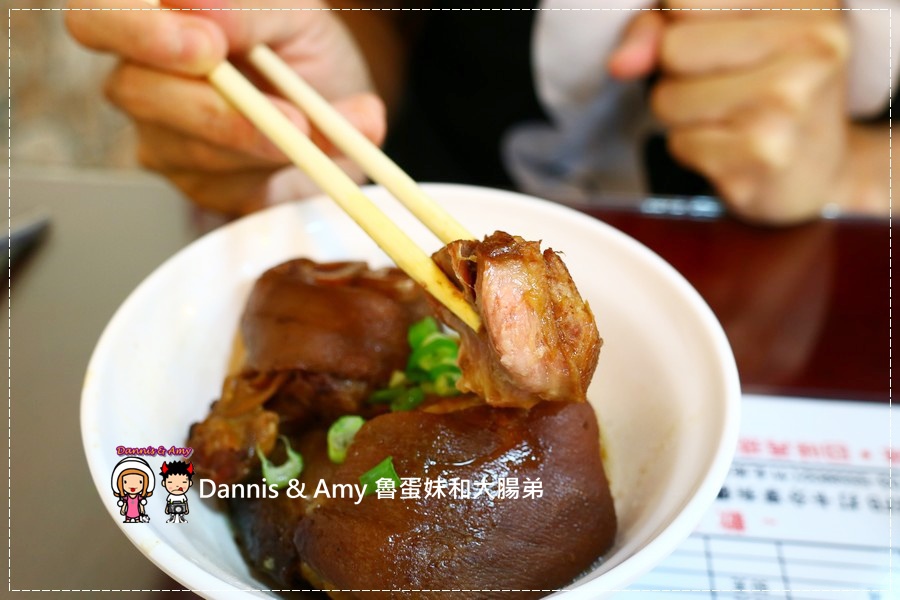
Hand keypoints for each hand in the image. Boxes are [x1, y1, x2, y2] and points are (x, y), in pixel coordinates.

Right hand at [66, 0, 384, 214]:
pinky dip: (273, 167)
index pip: (96, 16)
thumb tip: (198, 4)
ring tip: (310, 126)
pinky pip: (221, 184)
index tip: (207, 46)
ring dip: (259, 140)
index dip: (138, 31)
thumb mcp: (296, 18)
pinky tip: (307, 151)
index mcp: (156, 21)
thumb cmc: (303, 54)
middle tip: (279, 117)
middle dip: (206, 107)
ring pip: (187, 148)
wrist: (341, 119)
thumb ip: (249, 10)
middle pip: (129, 91)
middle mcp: (143, 75)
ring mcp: (161, 133)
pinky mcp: (192, 182)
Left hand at [610, 2, 852, 223]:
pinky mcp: (765, 152)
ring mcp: (791, 99)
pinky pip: (680, 143)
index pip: (685, 0)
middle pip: (673, 48)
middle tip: (723, 84)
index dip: (675, 24)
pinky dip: (693, 150)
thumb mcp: (722, 33)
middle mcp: (811, 41)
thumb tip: (621, 62)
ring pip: (668, 99)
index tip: (708, 39)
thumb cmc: (762, 87)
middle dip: (676, 74)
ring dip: (682, 115)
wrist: (815, 167)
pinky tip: (733, 147)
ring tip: (729, 116)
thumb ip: (660, 27)